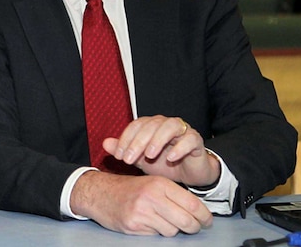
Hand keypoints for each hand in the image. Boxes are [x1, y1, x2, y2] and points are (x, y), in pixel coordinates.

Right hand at [71, 170, 212, 235]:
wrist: (99, 193)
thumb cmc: (129, 189)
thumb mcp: (151, 183)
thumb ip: (173, 195)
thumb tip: (198, 211)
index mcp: (159, 183)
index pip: (192, 204)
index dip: (204, 216)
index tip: (207, 221)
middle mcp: (152, 196)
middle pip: (186, 221)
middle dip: (194, 227)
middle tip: (194, 227)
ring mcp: (142, 212)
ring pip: (173, 231)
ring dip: (173, 230)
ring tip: (163, 222)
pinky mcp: (133, 225)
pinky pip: (156, 235)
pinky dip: (156, 232)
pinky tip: (148, 224)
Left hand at [102, 115, 219, 186]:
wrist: (189, 175)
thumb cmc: (164, 165)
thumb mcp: (141, 160)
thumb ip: (125, 150)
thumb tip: (105, 143)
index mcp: (151, 126)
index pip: (136, 125)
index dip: (125, 139)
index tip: (119, 156)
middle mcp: (166, 124)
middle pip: (151, 125)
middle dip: (137, 142)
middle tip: (129, 159)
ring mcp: (183, 131)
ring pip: (170, 127)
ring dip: (157, 140)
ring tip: (148, 155)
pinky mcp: (196, 141)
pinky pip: (190, 139)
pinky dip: (180, 147)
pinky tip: (171, 158)